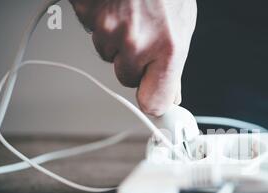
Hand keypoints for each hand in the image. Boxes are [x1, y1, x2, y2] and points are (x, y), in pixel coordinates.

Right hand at [70, 0, 196, 115]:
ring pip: (107, 53)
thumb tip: (170, 94)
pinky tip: (115, 3)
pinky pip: (90, 29)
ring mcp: (107, 27)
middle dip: (133, 61)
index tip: (156, 107)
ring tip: (131, 10)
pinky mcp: (86, 12)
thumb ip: (174, 64)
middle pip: (126, 76)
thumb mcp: (181, 25)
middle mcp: (135, 41)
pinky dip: (100, 18)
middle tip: (144, 32)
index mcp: (167, 48)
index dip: (154, 102)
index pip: (154, 100)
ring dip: (116, 38)